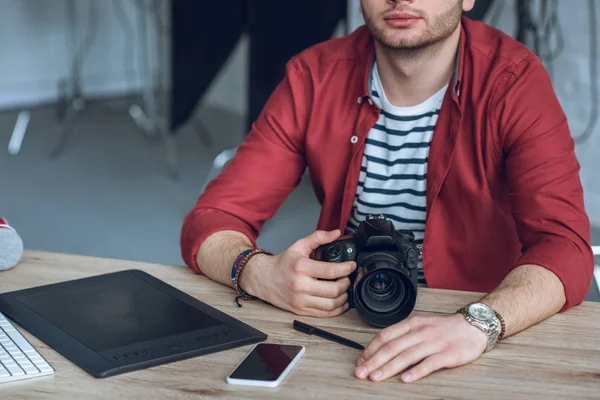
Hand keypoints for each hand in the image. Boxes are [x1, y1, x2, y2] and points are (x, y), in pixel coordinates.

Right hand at [243, 230, 356, 317]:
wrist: (263, 278)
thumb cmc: (282, 263)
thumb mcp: (299, 246)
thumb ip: (318, 237)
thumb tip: (336, 233)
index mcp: (301, 267)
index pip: (330, 271)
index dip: (346, 268)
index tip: (352, 266)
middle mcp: (300, 285)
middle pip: (333, 290)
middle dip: (346, 283)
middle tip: (348, 278)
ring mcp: (300, 300)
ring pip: (331, 305)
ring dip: (343, 298)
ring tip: (345, 289)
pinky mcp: (300, 310)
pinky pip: (324, 314)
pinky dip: (336, 310)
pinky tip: (340, 302)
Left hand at [355, 314, 487, 382]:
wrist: (473, 327)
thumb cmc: (444, 329)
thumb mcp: (420, 325)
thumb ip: (402, 336)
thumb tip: (380, 349)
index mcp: (412, 323)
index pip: (385, 335)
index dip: (370, 349)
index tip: (361, 361)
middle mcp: (421, 332)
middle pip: (392, 347)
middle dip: (374, 361)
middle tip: (361, 372)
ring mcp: (434, 343)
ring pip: (406, 356)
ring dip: (388, 368)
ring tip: (376, 377)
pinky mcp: (448, 354)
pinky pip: (429, 363)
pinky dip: (416, 372)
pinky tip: (405, 379)